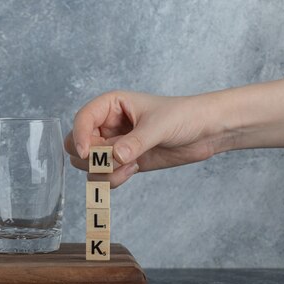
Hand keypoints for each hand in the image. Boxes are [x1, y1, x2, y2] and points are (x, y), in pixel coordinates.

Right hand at [65, 91, 220, 187]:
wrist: (207, 131)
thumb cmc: (184, 115)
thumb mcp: (160, 126)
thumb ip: (135, 142)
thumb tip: (114, 157)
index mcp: (110, 105)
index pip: (81, 119)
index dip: (80, 136)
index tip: (87, 154)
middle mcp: (107, 124)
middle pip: (77, 144)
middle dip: (92, 157)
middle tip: (115, 159)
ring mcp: (113, 145)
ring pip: (87, 164)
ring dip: (103, 171)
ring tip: (130, 166)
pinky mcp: (121, 162)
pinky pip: (103, 175)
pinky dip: (112, 179)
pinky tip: (134, 170)